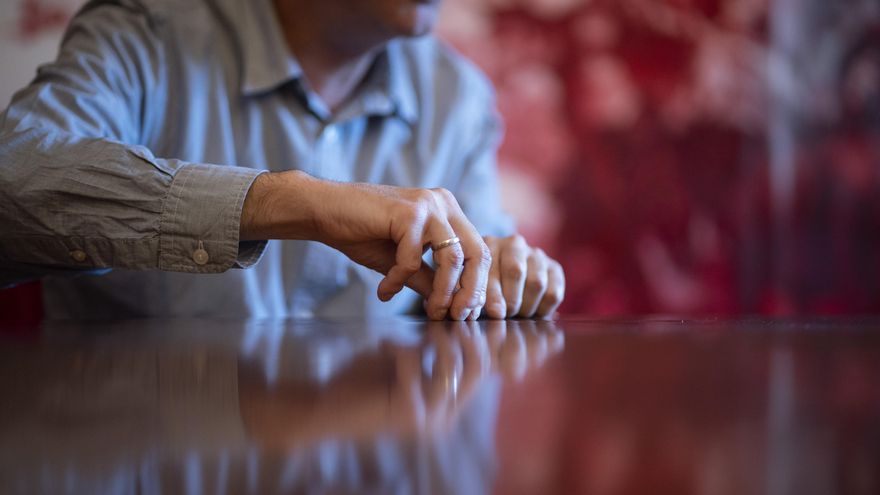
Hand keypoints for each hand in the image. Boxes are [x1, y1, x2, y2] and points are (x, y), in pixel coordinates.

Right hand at [241, 171, 491, 319]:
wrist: (324, 210)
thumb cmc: (363, 233)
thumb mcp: (403, 262)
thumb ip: (428, 279)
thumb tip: (450, 308)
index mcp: (448, 212)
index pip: (479, 252)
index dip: (478, 286)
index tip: (467, 314)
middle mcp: (443, 203)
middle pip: (476, 253)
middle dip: (470, 291)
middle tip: (457, 317)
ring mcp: (427, 204)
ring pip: (452, 257)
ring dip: (442, 291)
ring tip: (429, 311)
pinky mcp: (406, 212)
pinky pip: (412, 258)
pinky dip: (399, 280)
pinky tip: (384, 290)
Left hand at [482, 235, 564, 318]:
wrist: (506, 278)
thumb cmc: (486, 285)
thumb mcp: (477, 285)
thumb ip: (481, 295)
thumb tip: (497, 312)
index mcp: (490, 244)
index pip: (492, 268)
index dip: (494, 294)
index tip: (496, 313)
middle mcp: (515, 244)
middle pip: (516, 272)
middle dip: (511, 301)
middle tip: (507, 314)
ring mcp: (536, 255)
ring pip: (537, 283)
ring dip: (527, 307)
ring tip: (519, 314)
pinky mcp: (554, 268)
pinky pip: (553, 293)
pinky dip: (544, 309)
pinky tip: (534, 312)